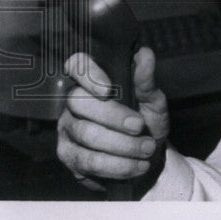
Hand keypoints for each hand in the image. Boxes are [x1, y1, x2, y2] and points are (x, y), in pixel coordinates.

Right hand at [56, 47, 169, 194]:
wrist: (147, 158)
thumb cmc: (147, 123)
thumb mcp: (153, 102)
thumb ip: (146, 81)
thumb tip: (145, 54)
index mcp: (93, 82)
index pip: (76, 65)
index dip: (88, 75)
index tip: (109, 90)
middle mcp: (73, 103)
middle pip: (79, 103)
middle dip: (114, 116)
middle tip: (140, 127)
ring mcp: (67, 129)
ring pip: (86, 134)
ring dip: (122, 145)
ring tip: (147, 149)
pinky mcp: (68, 155)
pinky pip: (87, 161)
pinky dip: (117, 165)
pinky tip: (136, 166)